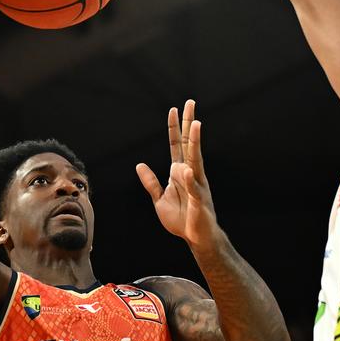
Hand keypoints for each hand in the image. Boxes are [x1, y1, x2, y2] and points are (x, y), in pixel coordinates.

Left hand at [136, 100, 220, 247]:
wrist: (196, 238)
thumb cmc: (181, 219)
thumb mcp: (159, 199)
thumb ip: (151, 182)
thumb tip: (140, 164)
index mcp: (179, 172)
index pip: (176, 145)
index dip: (174, 128)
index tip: (174, 109)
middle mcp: (190, 173)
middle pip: (189, 144)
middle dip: (189, 124)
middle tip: (190, 103)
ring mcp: (197, 185)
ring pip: (195, 159)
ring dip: (195, 142)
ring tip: (196, 124)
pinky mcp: (199, 200)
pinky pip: (194, 188)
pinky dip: (190, 180)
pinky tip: (187, 170)